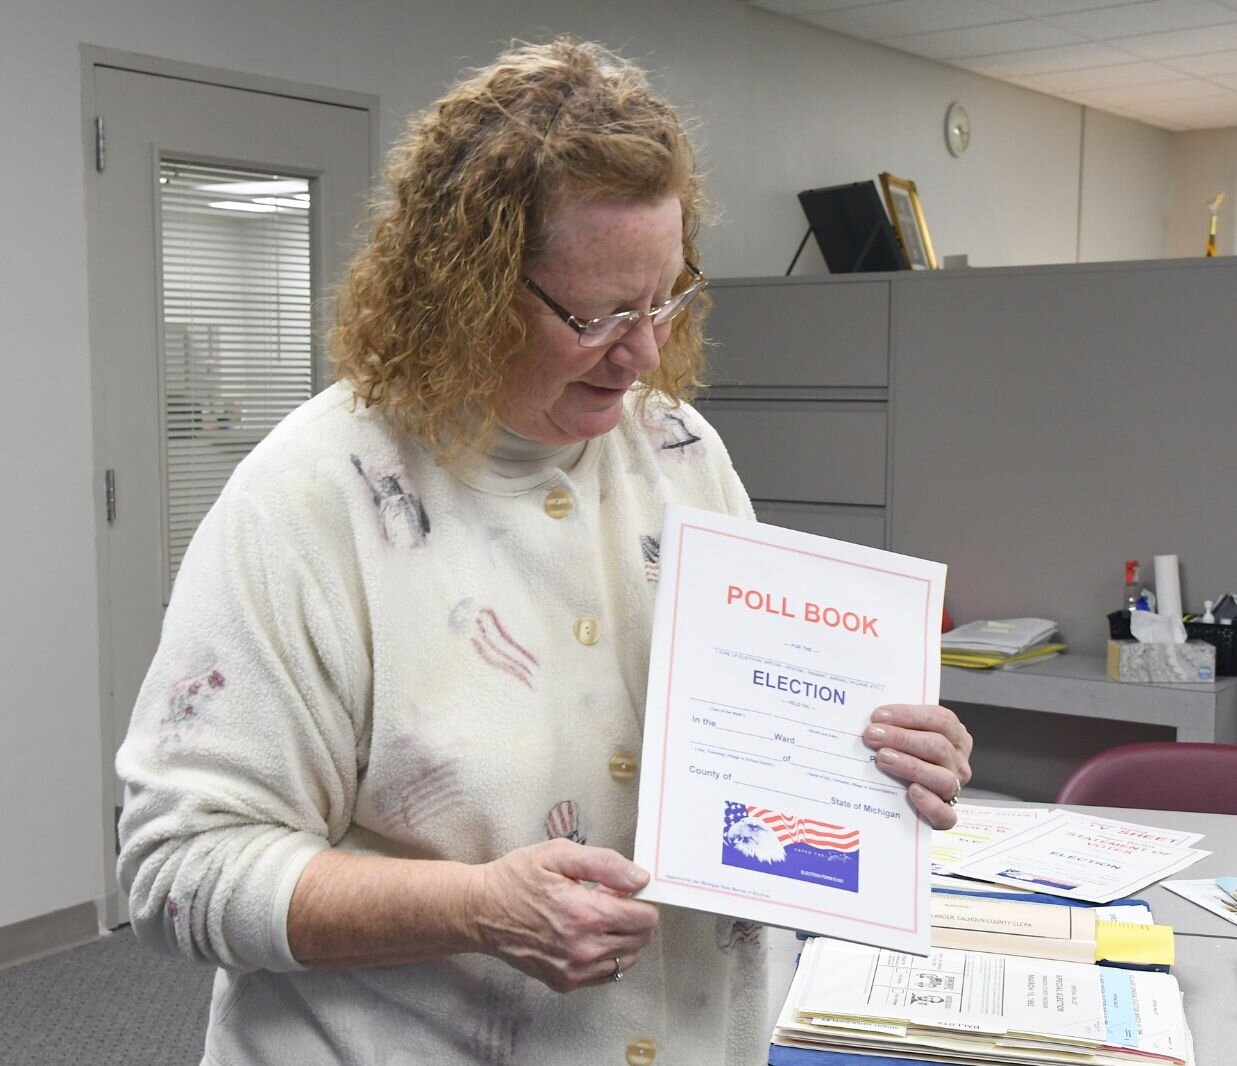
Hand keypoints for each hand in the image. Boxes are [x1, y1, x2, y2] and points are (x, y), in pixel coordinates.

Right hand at [468, 839, 658, 992]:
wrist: (479, 911)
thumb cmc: (516, 878)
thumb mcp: (558, 854)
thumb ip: (605, 864)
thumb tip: (640, 878)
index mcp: (585, 914)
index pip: (645, 918)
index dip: (642, 900)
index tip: (627, 889)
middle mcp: (583, 948)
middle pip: (641, 939)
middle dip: (635, 917)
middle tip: (611, 899)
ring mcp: (574, 970)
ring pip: (627, 958)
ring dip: (623, 937)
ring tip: (598, 917)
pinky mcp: (564, 982)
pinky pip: (606, 973)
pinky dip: (607, 955)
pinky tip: (588, 935)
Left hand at [862, 704, 972, 829]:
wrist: (908, 802)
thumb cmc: (906, 757)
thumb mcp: (906, 736)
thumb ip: (896, 726)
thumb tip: (872, 719)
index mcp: (954, 736)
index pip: (940, 719)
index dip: (909, 715)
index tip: (878, 716)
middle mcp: (957, 762)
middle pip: (938, 746)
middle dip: (902, 738)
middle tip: (872, 735)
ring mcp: (954, 789)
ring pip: (942, 778)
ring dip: (911, 766)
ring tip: (883, 758)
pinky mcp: (946, 816)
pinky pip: (945, 814)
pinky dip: (930, 803)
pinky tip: (912, 792)